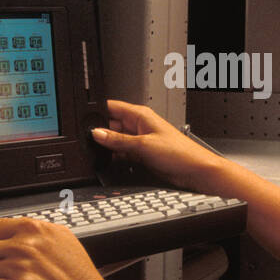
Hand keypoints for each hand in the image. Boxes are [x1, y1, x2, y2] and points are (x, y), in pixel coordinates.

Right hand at [92, 99, 228, 192]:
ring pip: (115, 141)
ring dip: (109, 148)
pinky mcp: (141, 155)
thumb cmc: (180, 153)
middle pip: (111, 125)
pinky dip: (116, 158)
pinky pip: (122, 154)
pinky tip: (111, 163)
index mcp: (140, 115)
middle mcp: (139, 126)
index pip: (112, 107)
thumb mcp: (143, 145)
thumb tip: (97, 133)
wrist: (195, 171)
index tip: (83, 121)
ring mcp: (140, 141)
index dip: (97, 112)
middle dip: (100, 134)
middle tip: (89, 143)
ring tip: (101, 154)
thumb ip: (118, 140)